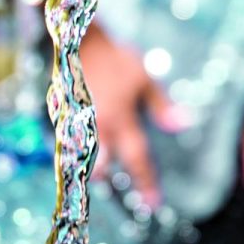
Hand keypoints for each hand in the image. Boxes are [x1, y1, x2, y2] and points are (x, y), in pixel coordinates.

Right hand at [81, 27, 180, 206]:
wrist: (78, 40)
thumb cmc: (115, 59)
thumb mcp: (143, 78)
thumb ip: (160, 105)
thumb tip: (182, 125)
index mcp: (120, 121)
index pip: (137, 159)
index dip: (146, 182)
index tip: (153, 202)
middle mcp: (97, 128)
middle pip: (101, 166)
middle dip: (107, 177)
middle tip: (116, 184)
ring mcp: (76, 123)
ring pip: (81, 157)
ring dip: (90, 164)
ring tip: (98, 168)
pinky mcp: (61, 115)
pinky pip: (68, 140)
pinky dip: (75, 147)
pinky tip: (80, 145)